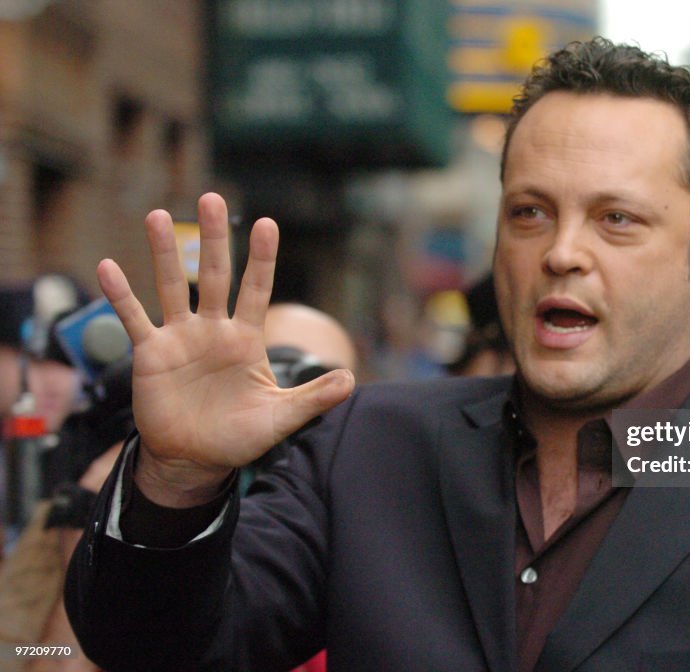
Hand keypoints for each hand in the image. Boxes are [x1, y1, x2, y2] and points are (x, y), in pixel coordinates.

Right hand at [97, 193, 354, 505]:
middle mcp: (213, 329)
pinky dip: (120, 295)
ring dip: (165, 252)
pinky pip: (133, 318)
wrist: (195, 461)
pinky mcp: (151, 354)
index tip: (267, 223)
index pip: (257, 289)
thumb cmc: (239, 437)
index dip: (262, 258)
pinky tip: (108, 267)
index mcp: (247, 338)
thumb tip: (351, 380)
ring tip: (157, 215)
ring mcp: (181, 337)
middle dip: (214, 238)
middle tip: (212, 198)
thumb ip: (313, 398)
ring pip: (172, 286)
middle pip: (215, 274)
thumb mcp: (280, 418)